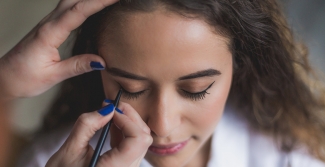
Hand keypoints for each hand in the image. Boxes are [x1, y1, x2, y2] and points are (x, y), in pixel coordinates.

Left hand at [0, 0, 117, 99]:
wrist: (4, 78)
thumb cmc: (23, 78)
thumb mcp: (53, 75)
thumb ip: (78, 66)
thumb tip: (102, 62)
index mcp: (49, 34)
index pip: (78, 11)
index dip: (98, 2)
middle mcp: (48, 24)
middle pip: (74, 0)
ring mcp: (48, 23)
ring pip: (70, 1)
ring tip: (108, 1)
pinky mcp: (49, 27)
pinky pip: (67, 8)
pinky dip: (82, 4)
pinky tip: (91, 6)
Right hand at [46, 101, 151, 166]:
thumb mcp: (69, 151)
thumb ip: (87, 126)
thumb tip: (107, 108)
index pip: (138, 139)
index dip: (127, 120)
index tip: (111, 110)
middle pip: (143, 139)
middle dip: (130, 118)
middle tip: (114, 106)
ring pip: (141, 143)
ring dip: (129, 124)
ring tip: (111, 114)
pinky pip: (134, 148)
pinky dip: (126, 134)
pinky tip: (113, 126)